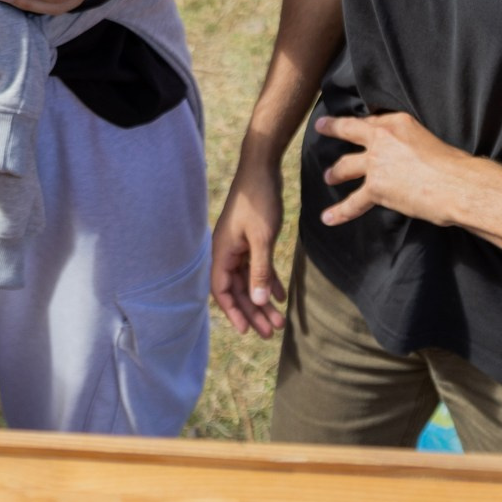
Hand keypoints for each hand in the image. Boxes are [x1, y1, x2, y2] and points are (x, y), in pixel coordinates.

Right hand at [210, 159, 286, 336]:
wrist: (262, 169)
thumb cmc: (258, 201)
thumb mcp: (262, 238)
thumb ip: (259, 270)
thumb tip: (258, 301)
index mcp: (223, 252)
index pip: (222, 290)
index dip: (233, 312)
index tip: (247, 331)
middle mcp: (227, 251)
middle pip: (238, 290)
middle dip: (253, 312)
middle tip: (270, 332)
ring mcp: (239, 245)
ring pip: (249, 280)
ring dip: (262, 300)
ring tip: (278, 320)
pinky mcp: (252, 239)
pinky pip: (258, 266)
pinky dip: (268, 280)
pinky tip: (280, 295)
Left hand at [317, 112, 473, 228]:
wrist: (456, 184)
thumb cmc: (452, 166)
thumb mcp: (428, 140)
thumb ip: (409, 143)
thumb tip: (404, 158)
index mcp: (398, 123)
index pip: (371, 121)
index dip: (359, 123)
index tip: (348, 121)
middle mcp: (382, 138)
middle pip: (350, 131)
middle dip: (333, 129)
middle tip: (322, 128)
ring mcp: (376, 163)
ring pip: (346, 166)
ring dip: (336, 172)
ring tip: (329, 177)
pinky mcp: (376, 187)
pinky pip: (353, 202)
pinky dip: (340, 211)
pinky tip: (328, 217)